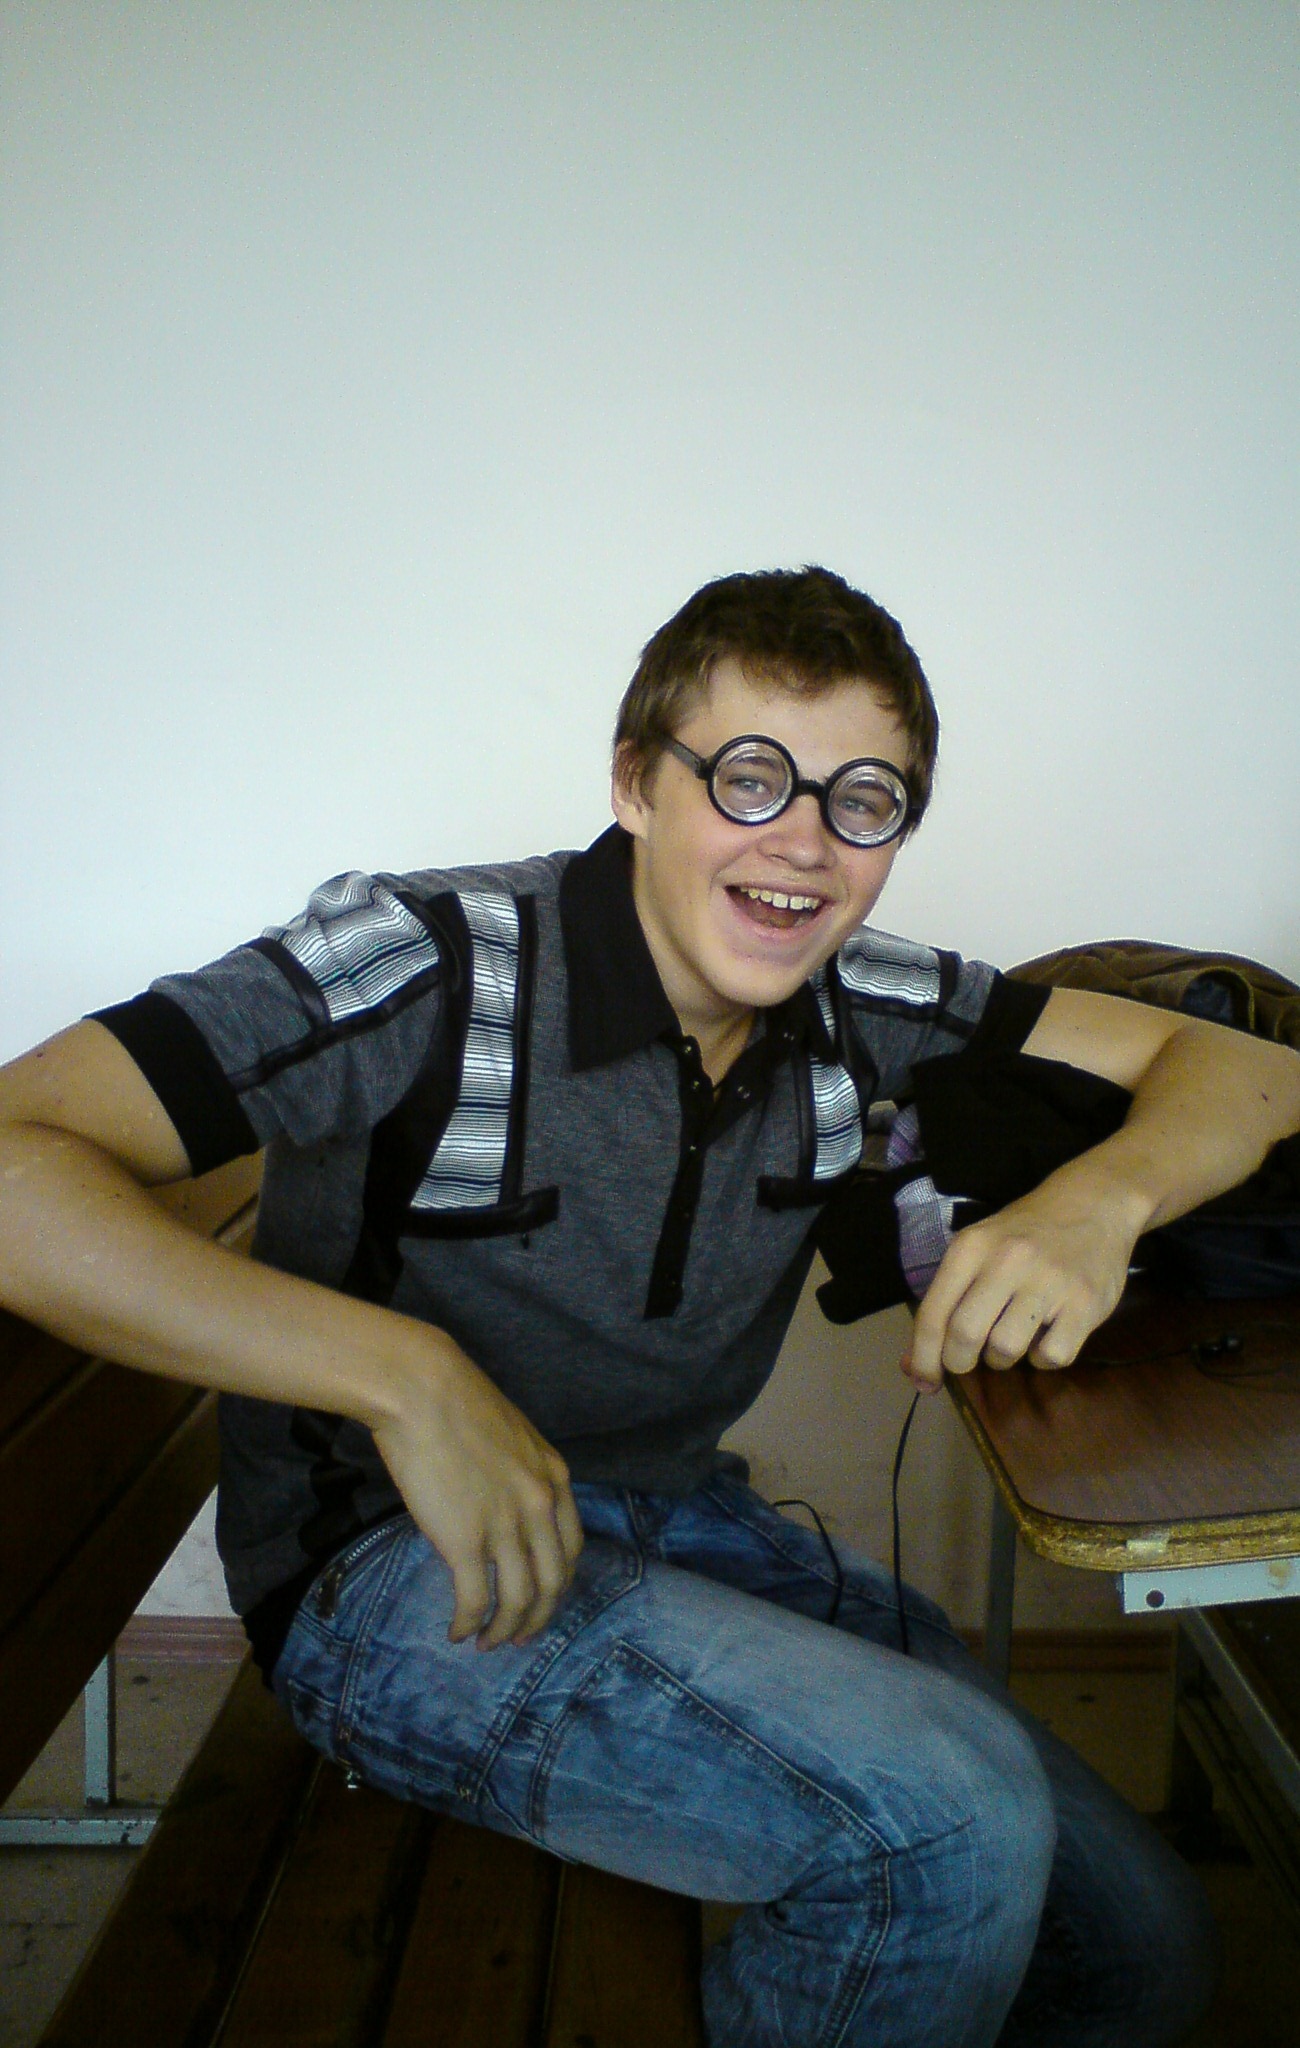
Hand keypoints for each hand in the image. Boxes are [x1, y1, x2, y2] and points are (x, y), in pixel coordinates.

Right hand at [370, 1328, 583, 1650]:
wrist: (421, 1389)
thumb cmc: (454, 1401)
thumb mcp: (511, 1436)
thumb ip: (517, 1474)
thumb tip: (500, 1503)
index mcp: (554, 1478)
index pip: (571, 1549)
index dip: (558, 1584)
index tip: (541, 1601)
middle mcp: (539, 1507)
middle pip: (552, 1583)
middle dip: (537, 1618)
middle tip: (518, 1637)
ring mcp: (505, 1526)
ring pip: (518, 1600)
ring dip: (504, 1631)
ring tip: (486, 1644)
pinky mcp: (465, 1541)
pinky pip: (476, 1601)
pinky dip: (468, 1624)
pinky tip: (456, 1632)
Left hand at [901, 1179, 1140, 1394]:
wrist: (1093, 1204)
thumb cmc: (1024, 1233)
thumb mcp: (978, 1248)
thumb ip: (946, 1301)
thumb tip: (915, 1366)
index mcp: (971, 1247)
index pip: (934, 1314)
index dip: (924, 1358)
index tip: (925, 1383)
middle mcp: (1008, 1260)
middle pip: (965, 1335)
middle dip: (960, 1361)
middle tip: (969, 1359)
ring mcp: (1049, 1281)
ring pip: (1006, 1350)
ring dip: (1002, 1358)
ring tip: (1011, 1337)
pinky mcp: (1085, 1303)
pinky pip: (1052, 1356)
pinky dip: (1044, 1358)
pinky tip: (1047, 1335)